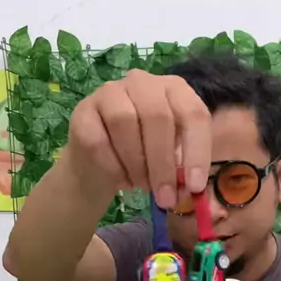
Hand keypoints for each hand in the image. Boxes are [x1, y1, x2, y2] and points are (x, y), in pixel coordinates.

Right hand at [66, 70, 211, 208]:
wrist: (99, 167)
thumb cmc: (143, 161)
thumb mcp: (170, 164)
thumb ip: (182, 172)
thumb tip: (191, 188)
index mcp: (173, 89)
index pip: (193, 113)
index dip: (197, 151)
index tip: (194, 186)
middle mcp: (142, 83)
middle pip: (158, 116)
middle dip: (164, 164)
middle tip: (165, 198)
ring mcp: (109, 93)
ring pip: (125, 122)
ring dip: (137, 164)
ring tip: (140, 185)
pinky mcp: (83, 112)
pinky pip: (99, 140)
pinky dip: (114, 167)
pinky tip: (120, 180)